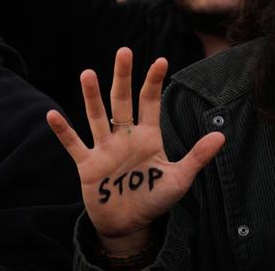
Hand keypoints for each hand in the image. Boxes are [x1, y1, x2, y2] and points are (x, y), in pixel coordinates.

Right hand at [47, 49, 224, 255]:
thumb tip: (222, 136)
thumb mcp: (179, 179)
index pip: (150, 102)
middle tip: (123, 51)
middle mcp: (125, 136)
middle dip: (123, 77)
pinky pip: (74, 145)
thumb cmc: (155, 199)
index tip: (161, 60)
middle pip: (122, 101)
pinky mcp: (88, 165)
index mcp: (148, 136)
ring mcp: (104, 149)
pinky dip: (63, 131)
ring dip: (92, 97)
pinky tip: (52, 115)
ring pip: (97, 117)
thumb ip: (197, 157)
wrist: (129, 225)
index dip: (154, 82)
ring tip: (87, 74)